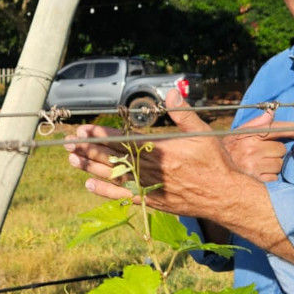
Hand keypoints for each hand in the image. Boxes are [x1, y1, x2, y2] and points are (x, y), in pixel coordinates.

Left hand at [65, 90, 259, 221]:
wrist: (225, 195)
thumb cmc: (215, 163)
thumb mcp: (203, 133)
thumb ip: (184, 114)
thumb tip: (172, 94)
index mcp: (160, 150)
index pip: (123, 142)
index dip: (101, 136)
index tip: (85, 131)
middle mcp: (150, 169)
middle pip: (112, 158)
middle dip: (88, 150)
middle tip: (68, 144)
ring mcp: (149, 186)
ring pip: (113, 176)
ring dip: (90, 167)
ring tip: (71, 160)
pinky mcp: (151, 200)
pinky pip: (123, 196)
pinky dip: (106, 191)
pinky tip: (89, 185)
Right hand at [222, 111, 293, 181]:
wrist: (211, 171)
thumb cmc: (228, 150)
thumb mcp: (238, 133)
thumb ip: (256, 124)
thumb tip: (271, 112)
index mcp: (248, 136)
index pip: (275, 129)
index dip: (290, 130)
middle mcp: (252, 149)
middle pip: (280, 149)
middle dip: (276, 151)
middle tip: (263, 153)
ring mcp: (254, 166)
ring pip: (280, 164)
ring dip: (274, 165)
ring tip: (260, 164)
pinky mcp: (256, 180)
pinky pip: (275, 178)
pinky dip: (270, 177)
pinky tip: (259, 174)